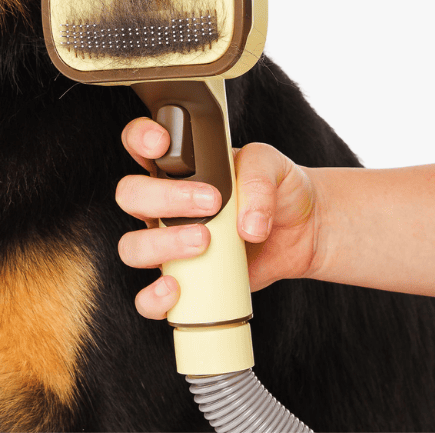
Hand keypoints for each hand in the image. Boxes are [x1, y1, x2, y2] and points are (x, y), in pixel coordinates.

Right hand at [115, 118, 319, 318]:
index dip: (139, 138)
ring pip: (132, 245)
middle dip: (161, 198)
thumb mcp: (272, 166)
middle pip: (129, 195)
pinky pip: (147, 296)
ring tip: (205, 242)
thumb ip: (257, 180)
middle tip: (209, 203)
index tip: (161, 144)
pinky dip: (153, 297)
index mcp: (177, 164)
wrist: (304, 233)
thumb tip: (247, 225)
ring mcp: (169, 242)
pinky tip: (177, 289)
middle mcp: (164, 202)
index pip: (139, 142)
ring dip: (160, 244)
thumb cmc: (280, 190)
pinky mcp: (183, 279)